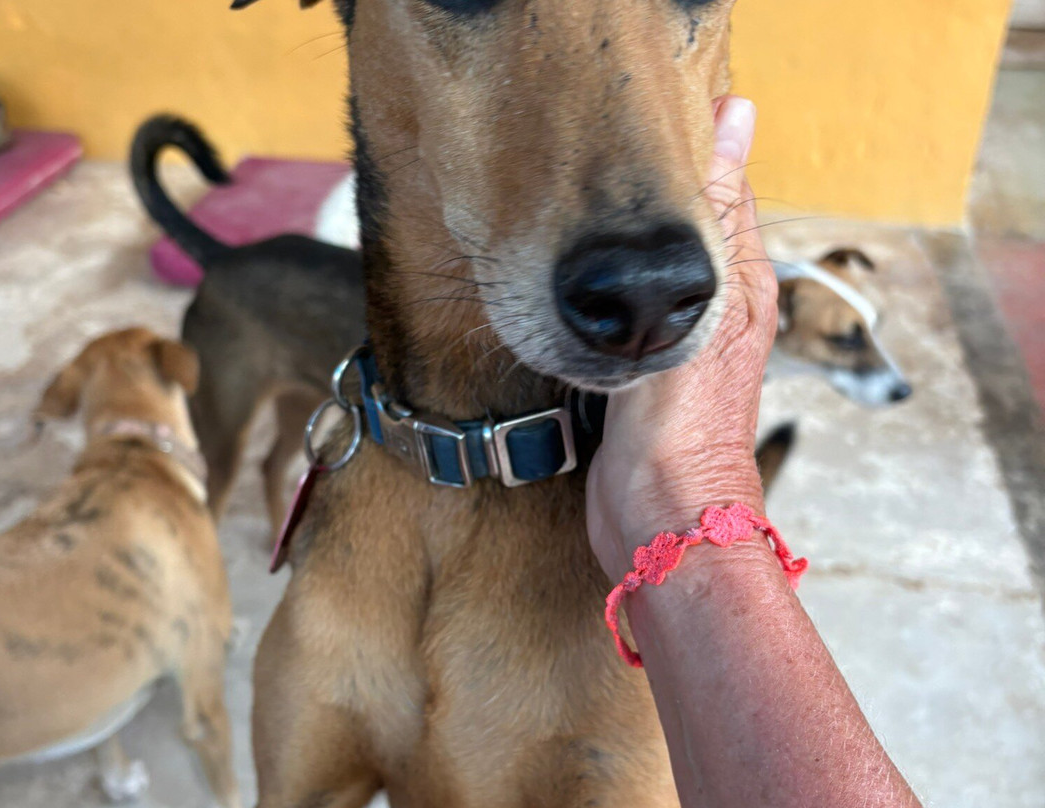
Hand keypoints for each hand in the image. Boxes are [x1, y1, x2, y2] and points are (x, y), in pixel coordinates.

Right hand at [587, 96, 779, 581]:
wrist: (658, 512)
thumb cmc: (687, 422)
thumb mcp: (701, 300)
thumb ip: (711, 211)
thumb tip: (736, 116)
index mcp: (739, 281)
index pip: (719, 189)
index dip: (687, 149)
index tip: (638, 115)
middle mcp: (708, 307)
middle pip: (675, 229)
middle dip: (640, 195)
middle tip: (588, 157)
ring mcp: (668, 341)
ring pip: (639, 269)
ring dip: (610, 243)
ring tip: (569, 204)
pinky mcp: (631, 370)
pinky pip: (613, 311)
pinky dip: (592, 289)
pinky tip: (562, 274)